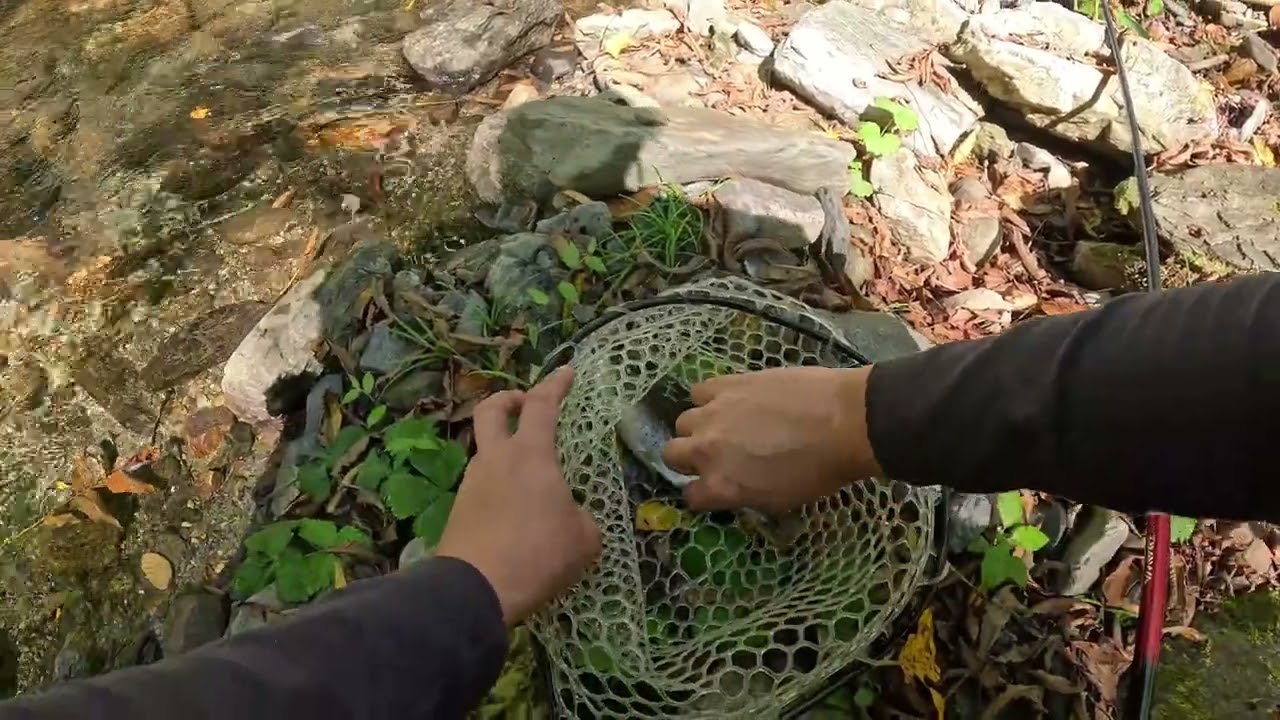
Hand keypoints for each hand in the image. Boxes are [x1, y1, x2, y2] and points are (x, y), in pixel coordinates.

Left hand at [436, 367, 600, 626]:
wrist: (475, 590)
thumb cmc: (538, 554)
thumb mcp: (583, 539)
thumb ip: (582, 519)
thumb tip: (572, 519)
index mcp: (530, 455)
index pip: (542, 405)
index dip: (556, 384)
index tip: (567, 372)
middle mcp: (496, 460)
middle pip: (491, 411)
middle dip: (508, 400)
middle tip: (524, 405)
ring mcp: (472, 485)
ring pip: (485, 452)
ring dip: (504, 452)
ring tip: (530, 480)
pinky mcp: (459, 513)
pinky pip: (482, 489)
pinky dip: (498, 490)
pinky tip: (515, 516)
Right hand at [662, 366, 881, 514]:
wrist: (845, 421)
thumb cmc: (820, 470)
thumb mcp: (779, 500)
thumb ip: (744, 494)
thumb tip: (735, 487)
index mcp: (721, 487)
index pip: (690, 496)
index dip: (702, 493)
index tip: (716, 486)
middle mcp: (706, 451)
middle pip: (672, 454)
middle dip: (688, 457)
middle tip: (715, 454)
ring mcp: (713, 413)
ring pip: (683, 420)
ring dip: (699, 426)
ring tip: (725, 424)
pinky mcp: (726, 383)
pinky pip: (699, 390)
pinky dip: (710, 397)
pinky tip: (731, 400)